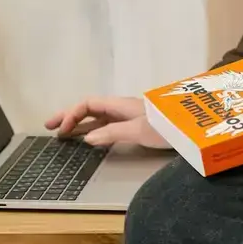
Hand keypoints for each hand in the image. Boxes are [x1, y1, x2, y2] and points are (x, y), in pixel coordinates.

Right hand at [44, 96, 170, 148]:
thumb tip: (87, 138)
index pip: (87, 104)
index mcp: (119, 105)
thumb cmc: (166, 127)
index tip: (61, 131)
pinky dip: (94, 131)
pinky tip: (90, 139)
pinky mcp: (137, 125)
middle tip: (49, 127)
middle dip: (69, 116)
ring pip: (98, 118)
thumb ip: (111, 133)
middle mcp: (122, 108)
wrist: (192, 129)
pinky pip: (108, 125)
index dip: (71, 115)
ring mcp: (129, 116)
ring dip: (80, 125)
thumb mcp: (137, 130)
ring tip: (64, 134)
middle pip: (90, 109)